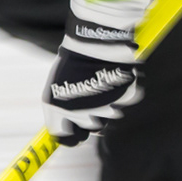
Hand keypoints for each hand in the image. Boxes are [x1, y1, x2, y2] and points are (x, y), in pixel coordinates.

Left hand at [41, 7, 142, 146]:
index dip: (71, 135)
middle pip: (92, 130)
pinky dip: (121, 93)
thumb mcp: (55, 88)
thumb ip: (60, 113)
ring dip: (107, 106)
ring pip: (110, 118)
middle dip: (91, 117)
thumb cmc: (72, 61)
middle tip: (90, 97)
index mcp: (61, 115)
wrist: (95, 40)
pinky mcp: (125, 99)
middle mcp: (84, 117)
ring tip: (101, 84)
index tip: (74, 129)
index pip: (68, 140)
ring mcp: (107, 109)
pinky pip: (124, 102)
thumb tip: (66, 129)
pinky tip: (112, 78)